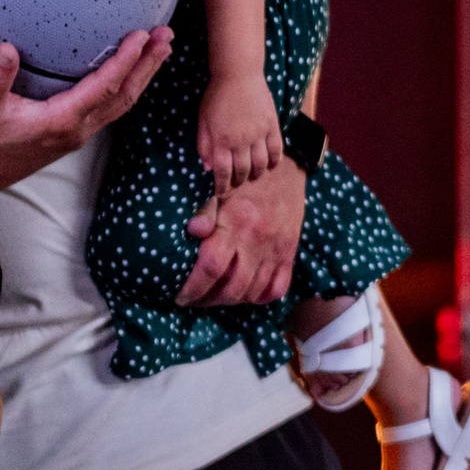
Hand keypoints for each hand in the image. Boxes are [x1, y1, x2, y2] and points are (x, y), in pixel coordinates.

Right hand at [0, 29, 172, 194]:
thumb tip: (8, 48)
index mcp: (60, 121)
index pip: (103, 88)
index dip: (125, 61)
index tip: (141, 36)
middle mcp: (77, 130)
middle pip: (124, 96)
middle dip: (148, 65)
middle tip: (166, 36)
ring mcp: (78, 135)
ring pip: (122, 104)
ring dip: (143, 76)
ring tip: (159, 49)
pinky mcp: (73, 135)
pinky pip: (111, 110)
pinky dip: (128, 87)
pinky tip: (133, 73)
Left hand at [179, 156, 302, 307]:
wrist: (284, 168)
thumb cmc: (244, 180)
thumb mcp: (219, 189)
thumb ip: (205, 211)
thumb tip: (192, 231)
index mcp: (236, 225)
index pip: (211, 268)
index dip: (193, 288)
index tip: (180, 295)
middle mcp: (257, 242)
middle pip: (231, 289)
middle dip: (208, 300)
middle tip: (194, 299)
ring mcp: (275, 251)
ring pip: (252, 292)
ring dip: (230, 301)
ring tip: (213, 297)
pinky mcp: (289, 253)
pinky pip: (277, 288)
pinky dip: (260, 297)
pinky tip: (245, 294)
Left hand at [198, 71, 283, 189]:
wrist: (238, 74)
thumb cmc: (216, 97)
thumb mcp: (202, 120)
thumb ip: (204, 145)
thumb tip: (208, 168)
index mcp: (221, 140)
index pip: (223, 172)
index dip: (222, 186)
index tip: (221, 192)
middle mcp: (241, 140)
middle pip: (243, 170)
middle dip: (238, 181)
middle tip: (236, 183)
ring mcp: (259, 134)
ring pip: (261, 164)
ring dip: (256, 174)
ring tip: (252, 176)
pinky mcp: (272, 126)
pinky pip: (276, 149)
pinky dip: (274, 162)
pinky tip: (270, 166)